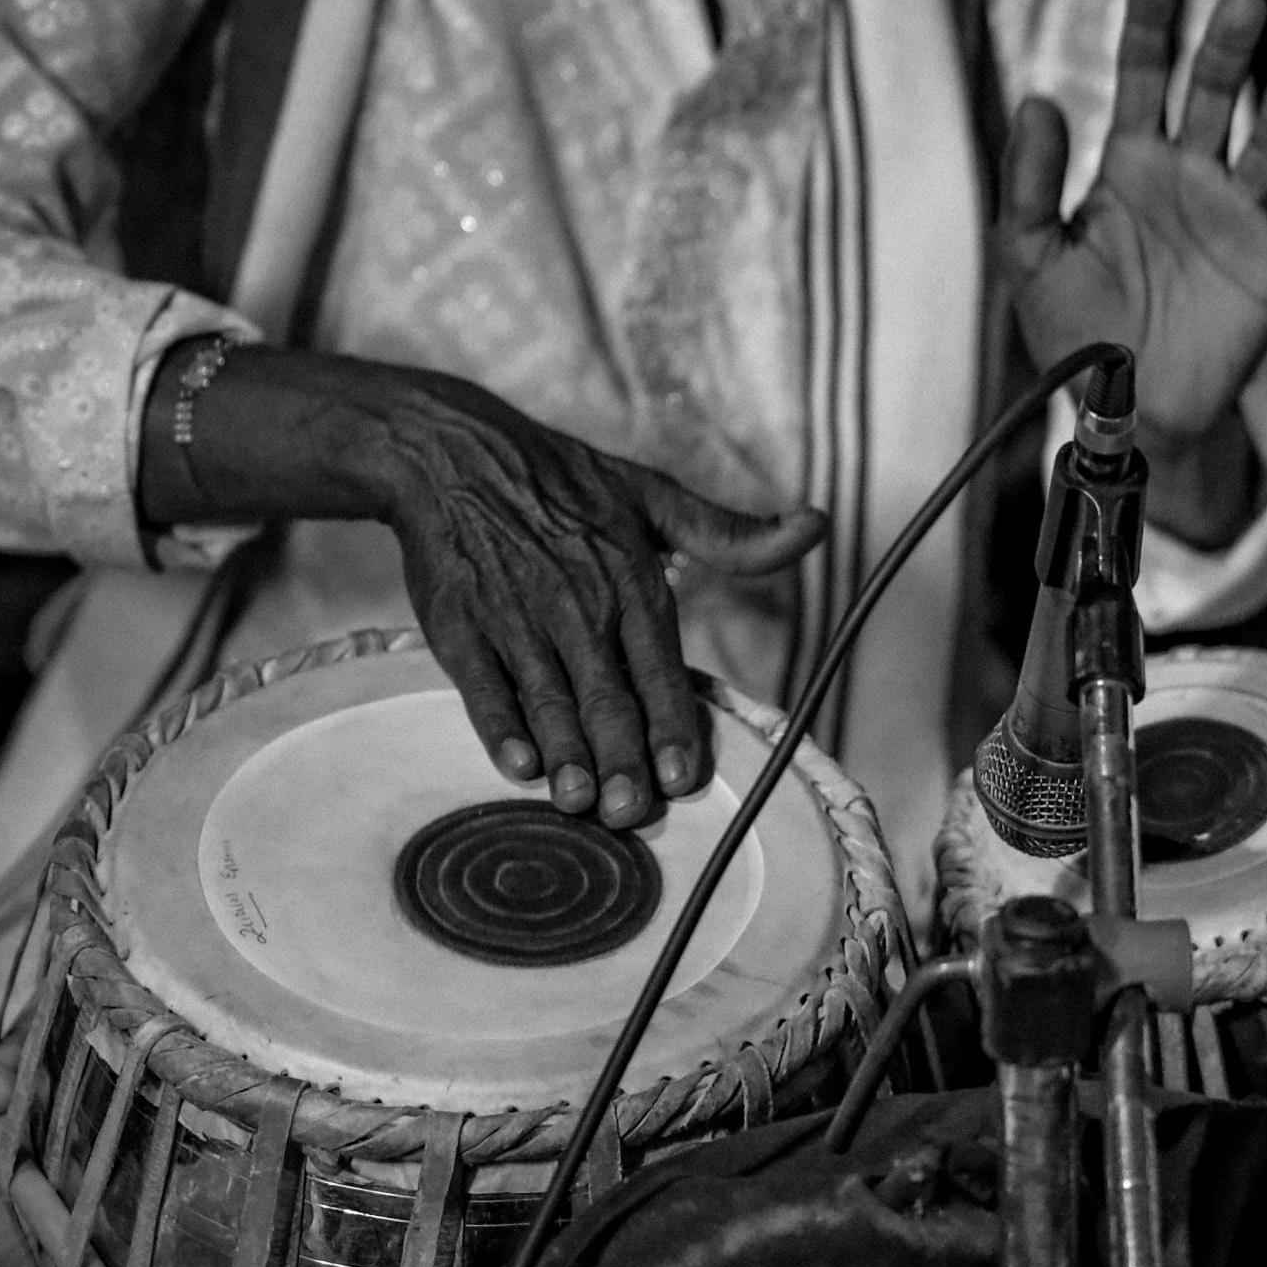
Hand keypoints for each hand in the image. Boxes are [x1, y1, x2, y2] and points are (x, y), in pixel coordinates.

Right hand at [139, 346, 825, 826]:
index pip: (660, 670)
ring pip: (549, 701)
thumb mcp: (653, 497)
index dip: (672, 727)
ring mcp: (516, 619)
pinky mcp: (459, 627)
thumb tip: (815, 527)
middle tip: (631, 813)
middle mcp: (578, 606)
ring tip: (580, 803)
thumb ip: (731, 534)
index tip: (683, 777)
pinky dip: (500, 726)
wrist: (452, 453)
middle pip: (606, 699)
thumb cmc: (564, 480)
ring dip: (566, 755)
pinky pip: (483, 686)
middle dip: (621, 760)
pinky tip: (518, 765)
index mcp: (630, 582)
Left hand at [1000, 0, 1266, 453]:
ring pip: (1266, 149)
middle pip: (1213, 93)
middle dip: (1226, 47)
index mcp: (1130, 164)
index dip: (1149, 24)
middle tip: (1244, 0)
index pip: (1141, 75)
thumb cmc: (1075, 335)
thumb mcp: (1030, 259)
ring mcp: (1237, 216)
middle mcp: (1190, 176)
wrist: (1123, 412)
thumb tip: (1038, 99)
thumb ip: (1030, 183)